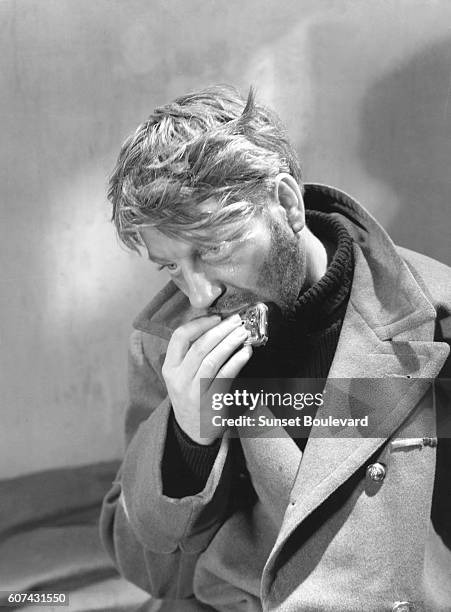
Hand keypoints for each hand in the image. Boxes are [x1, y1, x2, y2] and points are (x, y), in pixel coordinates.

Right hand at [162, 314, 252, 443]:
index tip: (216, 317)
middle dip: (220, 330)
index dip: (198, 324)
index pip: (179, 337)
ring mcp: (194, 392)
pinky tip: (246, 353)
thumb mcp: (181, 375)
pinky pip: (225, 377)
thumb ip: (191, 354)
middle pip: (199, 347)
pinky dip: (236, 362)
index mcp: (170, 368)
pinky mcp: (211, 402)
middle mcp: (179, 379)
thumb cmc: (190, 396)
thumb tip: (216, 325)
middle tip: (237, 320)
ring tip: (243, 332)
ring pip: (212, 360)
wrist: (192, 431)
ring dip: (230, 343)